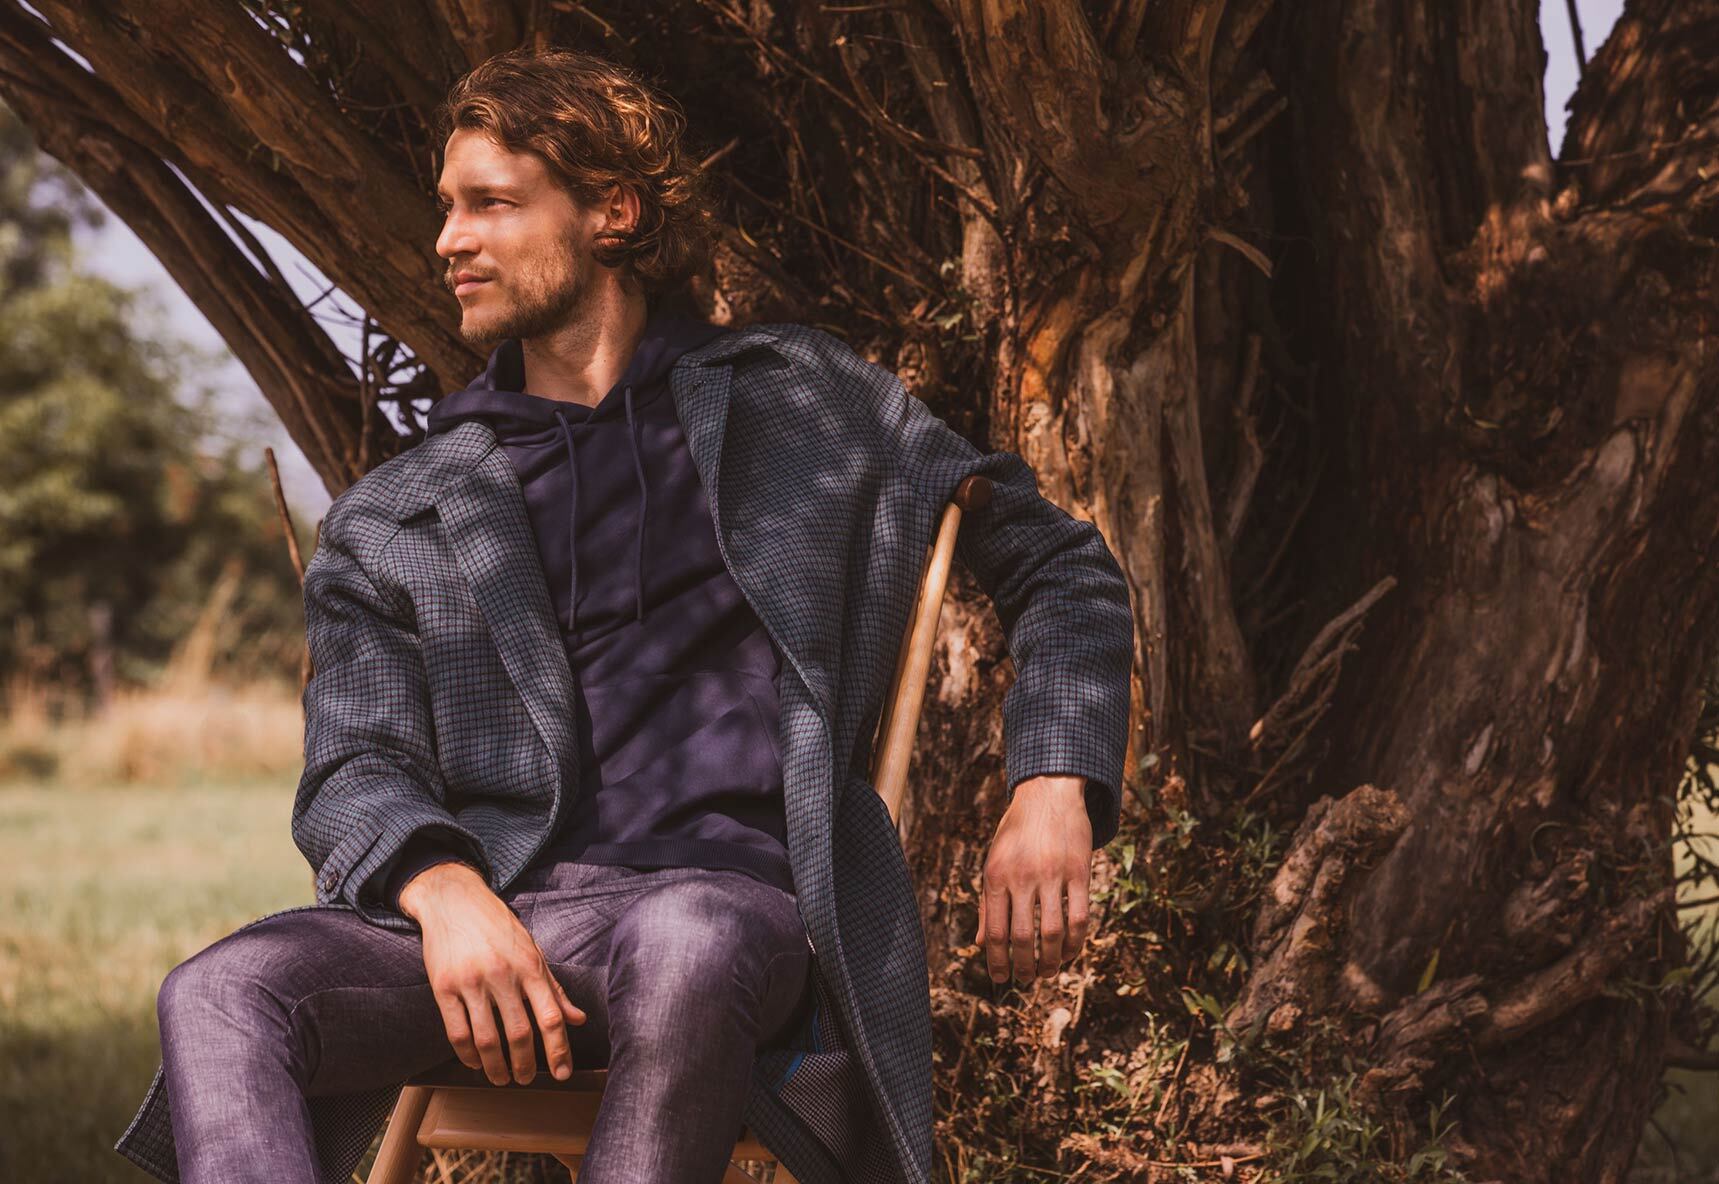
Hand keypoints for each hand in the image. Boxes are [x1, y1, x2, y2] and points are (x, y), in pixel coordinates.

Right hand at [398, 861, 585, 1084]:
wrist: (454, 899)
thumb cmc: (498, 927)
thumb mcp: (532, 950)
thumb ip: (554, 988)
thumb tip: (578, 1019)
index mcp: (530, 966)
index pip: (551, 1016)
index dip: (559, 1050)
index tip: (562, 1074)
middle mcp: (503, 974)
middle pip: (520, 1033)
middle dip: (526, 1065)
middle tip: (526, 1080)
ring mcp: (471, 982)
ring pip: (487, 1039)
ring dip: (496, 1067)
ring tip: (502, 1078)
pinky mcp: (443, 987)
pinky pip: (457, 1032)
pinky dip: (468, 1055)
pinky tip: (475, 1063)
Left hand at [975, 775, 1092, 982]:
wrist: (1048, 792)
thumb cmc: (1017, 832)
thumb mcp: (994, 861)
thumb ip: (989, 903)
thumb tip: (982, 944)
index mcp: (996, 876)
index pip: (995, 931)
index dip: (996, 961)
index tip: (1000, 979)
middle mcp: (1022, 876)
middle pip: (1023, 937)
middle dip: (1024, 967)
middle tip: (1026, 980)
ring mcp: (1053, 874)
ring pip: (1053, 932)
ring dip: (1052, 961)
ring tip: (1048, 972)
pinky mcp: (1079, 871)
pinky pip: (1080, 916)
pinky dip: (1076, 942)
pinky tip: (1071, 953)